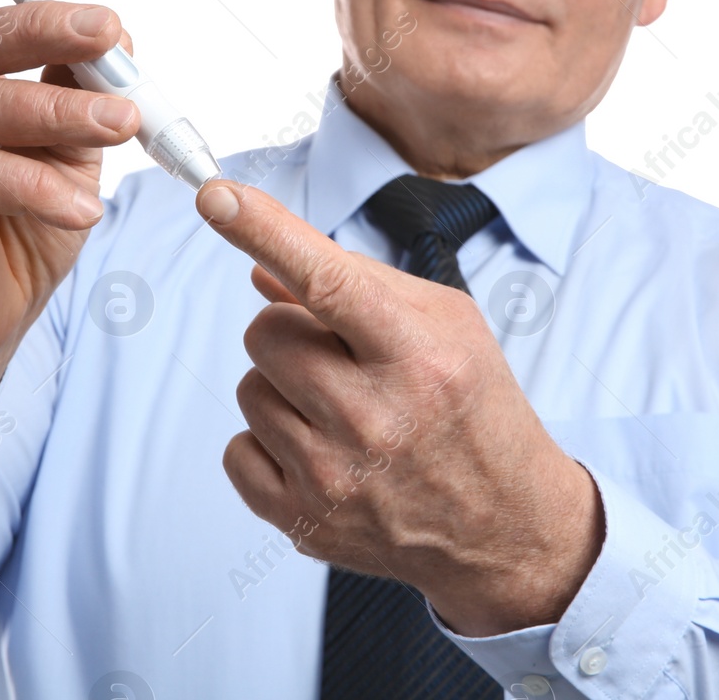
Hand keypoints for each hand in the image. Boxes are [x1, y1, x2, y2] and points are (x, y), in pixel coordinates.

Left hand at [195, 178, 604, 636]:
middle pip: (266, 334)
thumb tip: (260, 264)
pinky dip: (267, 443)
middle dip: (291, 332)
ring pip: (249, 388)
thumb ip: (354, 281)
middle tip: (339, 356)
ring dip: (282, 388)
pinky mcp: (305, 521)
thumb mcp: (443, 324)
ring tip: (339, 408)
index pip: (326, 279)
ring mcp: (335, 476)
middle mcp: (375, 418)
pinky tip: (319, 449)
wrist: (502, 521)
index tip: (216, 196)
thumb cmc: (472, 407)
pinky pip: (236, 451)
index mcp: (418, 355)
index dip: (264, 229)